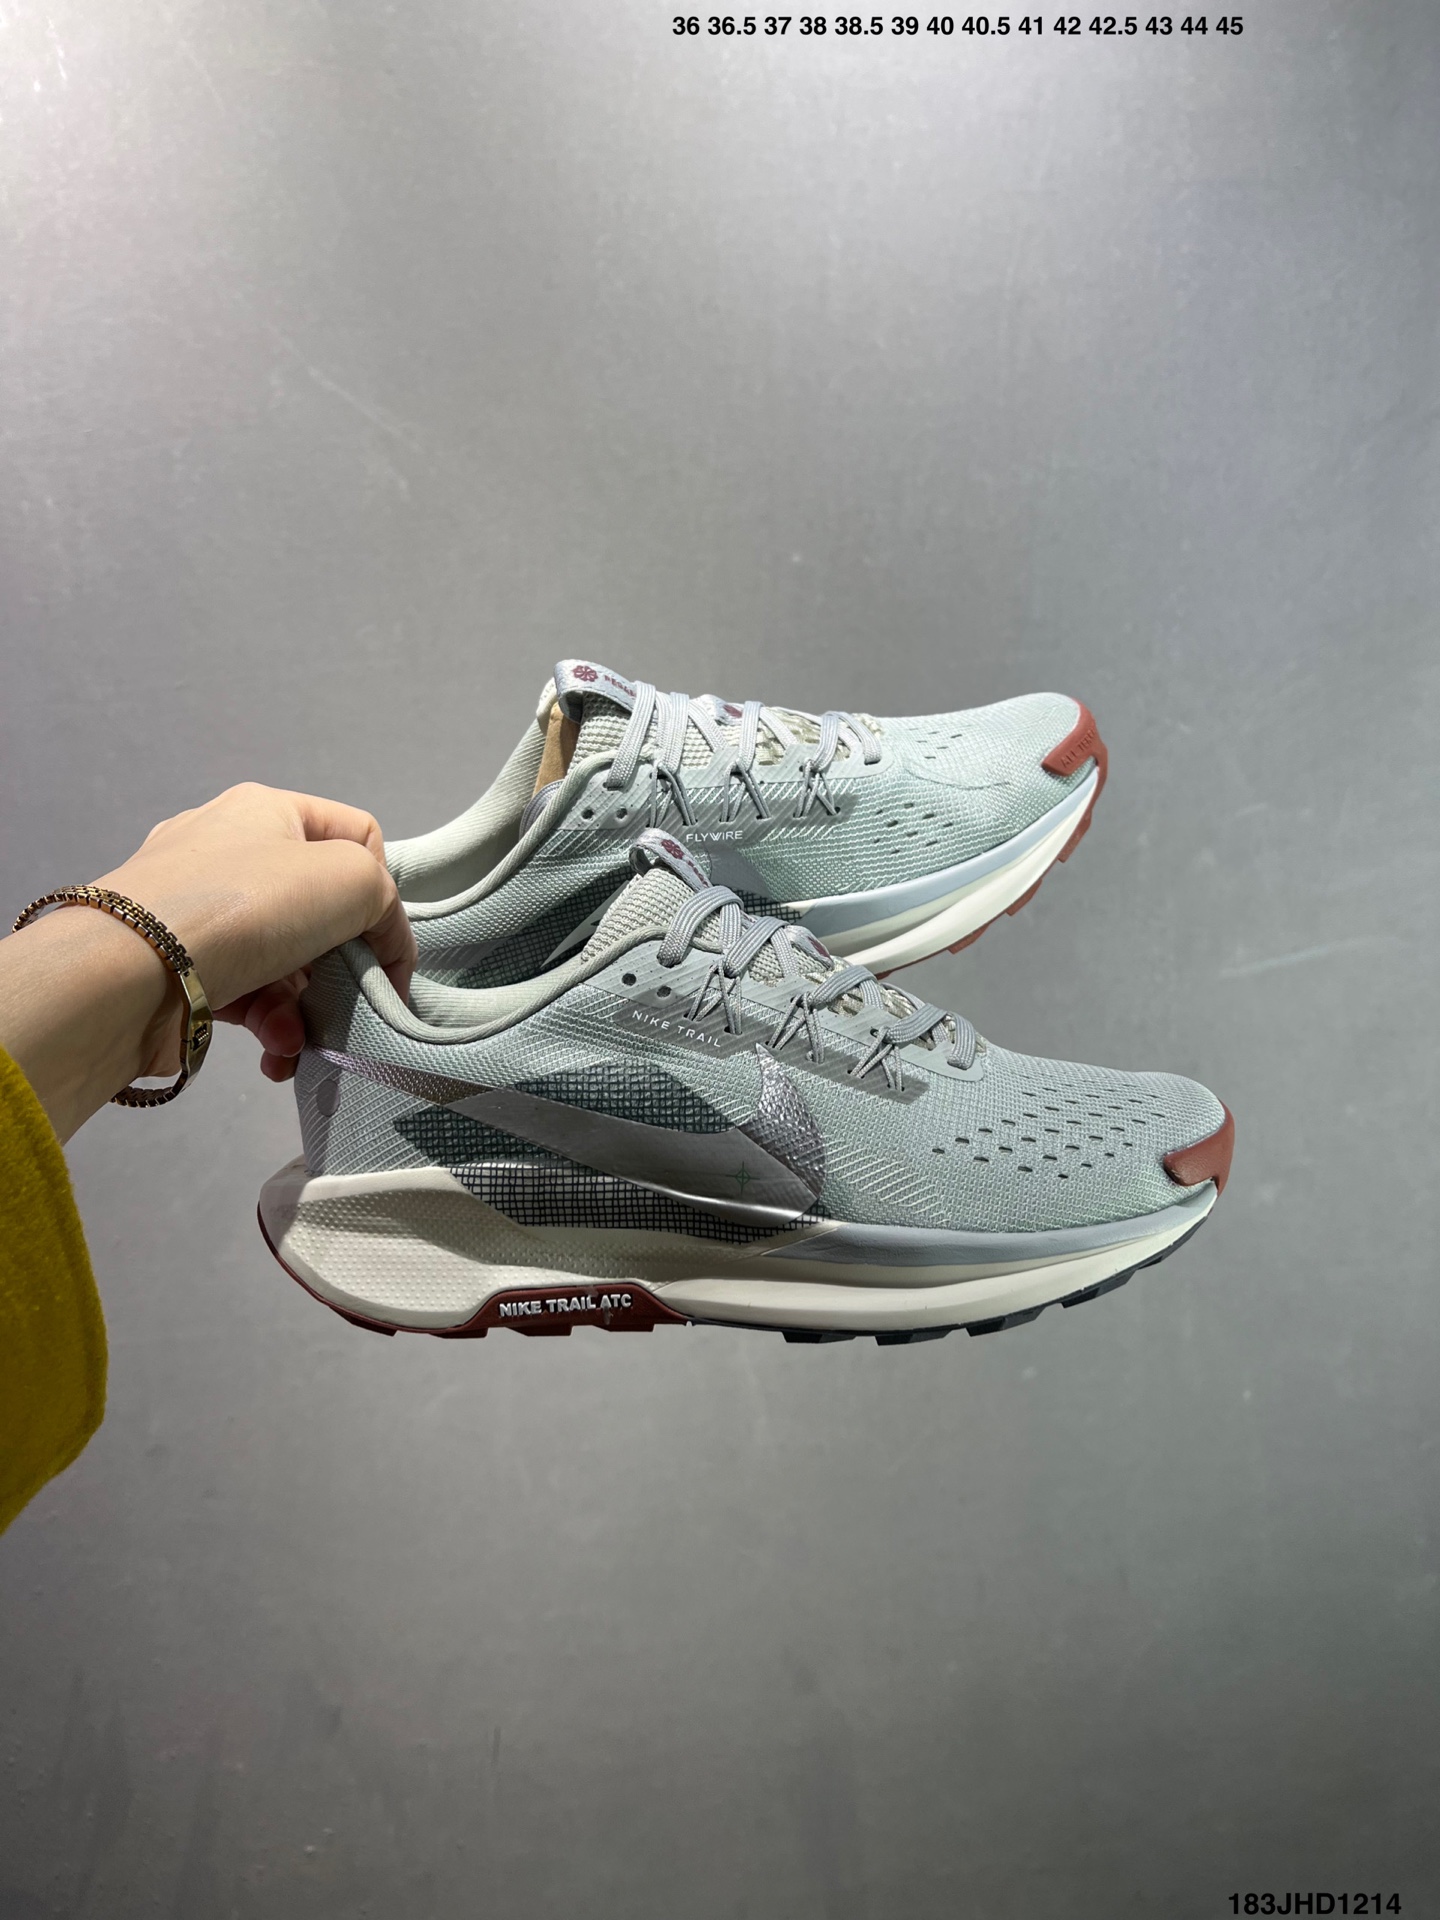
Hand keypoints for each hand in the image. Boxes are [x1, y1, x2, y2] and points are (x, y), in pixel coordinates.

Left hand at [101, 784, 415, 1083]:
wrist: (128, 974)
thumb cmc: (245, 907)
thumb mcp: (351, 880)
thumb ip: (385, 902)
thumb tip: (379, 949)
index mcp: (267, 810)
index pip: (357, 837)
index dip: (382, 890)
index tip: (380, 940)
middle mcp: (229, 850)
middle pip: (320, 909)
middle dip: (343, 964)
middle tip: (352, 999)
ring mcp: (198, 910)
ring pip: (286, 960)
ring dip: (309, 1007)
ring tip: (306, 1042)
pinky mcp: (179, 966)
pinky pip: (247, 994)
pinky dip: (271, 1026)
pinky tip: (277, 1052)